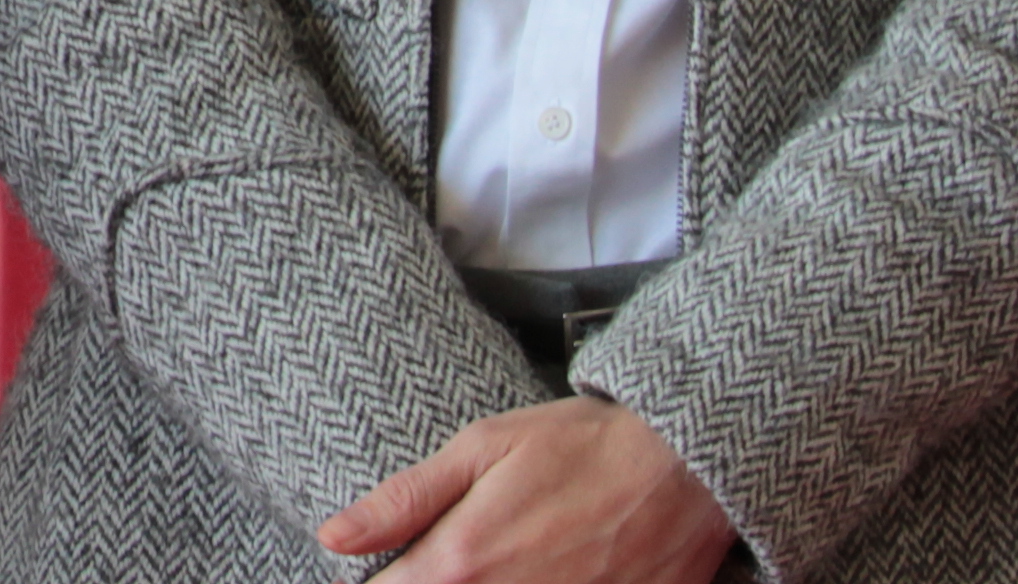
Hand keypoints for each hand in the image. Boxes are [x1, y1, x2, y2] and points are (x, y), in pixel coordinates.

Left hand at [317, 396, 734, 580]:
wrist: (684, 468)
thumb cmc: (581, 447)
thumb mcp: (480, 449)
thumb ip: (403, 501)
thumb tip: (333, 538)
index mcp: (465, 560)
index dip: (372, 583)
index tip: (374, 571)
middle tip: (459, 557)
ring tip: (503, 561)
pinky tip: (540, 575)